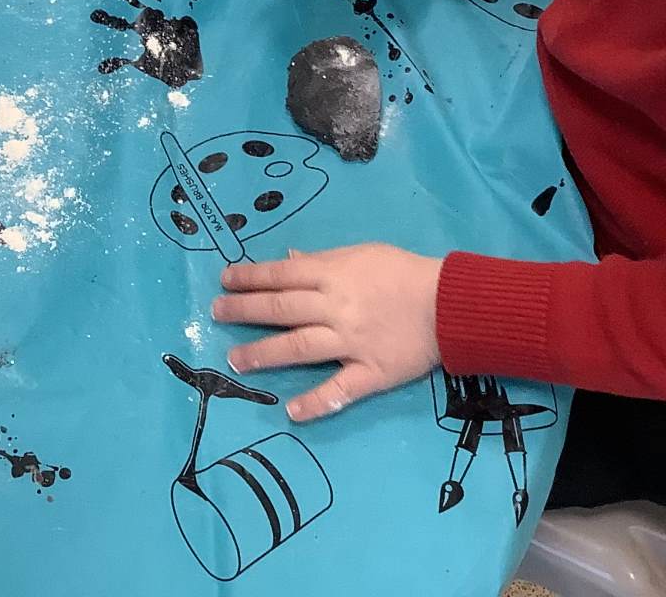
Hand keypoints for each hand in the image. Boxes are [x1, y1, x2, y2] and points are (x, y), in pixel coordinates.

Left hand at [213, 245, 441, 420]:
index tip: (224, 281)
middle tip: (216, 314)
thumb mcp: (361, 254)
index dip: (249, 278)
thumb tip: (287, 260)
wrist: (450, 303)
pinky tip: (291, 412)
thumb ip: (322, 260)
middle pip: (281, 309)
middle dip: (244, 311)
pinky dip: (316, 402)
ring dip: (264, 354)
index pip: (281, 275)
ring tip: (236, 359)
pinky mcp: (371, 372)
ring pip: (299, 347)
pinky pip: (340, 390)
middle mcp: (335, 308)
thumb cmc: (403, 272)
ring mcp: (351, 342)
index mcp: (333, 275)